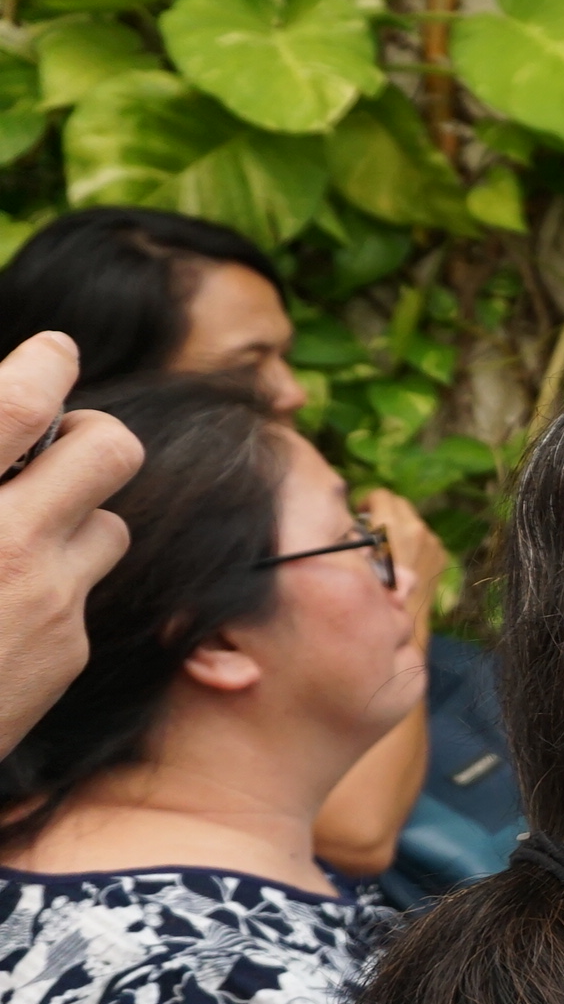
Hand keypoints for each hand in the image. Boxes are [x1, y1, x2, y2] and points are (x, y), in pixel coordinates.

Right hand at [0, 335, 144, 755]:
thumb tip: (13, 420)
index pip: (17, 406)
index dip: (46, 364)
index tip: (55, 352)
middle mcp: (2, 543)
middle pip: (110, 448)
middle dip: (92, 436)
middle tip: (59, 444)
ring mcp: (44, 601)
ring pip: (113, 523)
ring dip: (81, 516)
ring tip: (27, 529)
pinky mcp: (66, 651)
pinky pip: (87, 592)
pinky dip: (58, 584)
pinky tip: (7, 604)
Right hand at [357, 488, 448, 624]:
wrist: (404, 618)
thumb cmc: (373, 590)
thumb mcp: (357, 557)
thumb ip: (357, 534)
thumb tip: (354, 521)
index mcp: (392, 526)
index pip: (381, 495)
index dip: (367, 500)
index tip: (360, 511)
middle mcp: (416, 528)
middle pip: (399, 502)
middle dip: (384, 509)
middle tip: (371, 525)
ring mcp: (432, 540)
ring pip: (413, 520)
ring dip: (399, 526)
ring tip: (386, 546)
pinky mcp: (441, 552)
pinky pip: (425, 537)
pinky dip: (413, 541)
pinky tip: (403, 559)